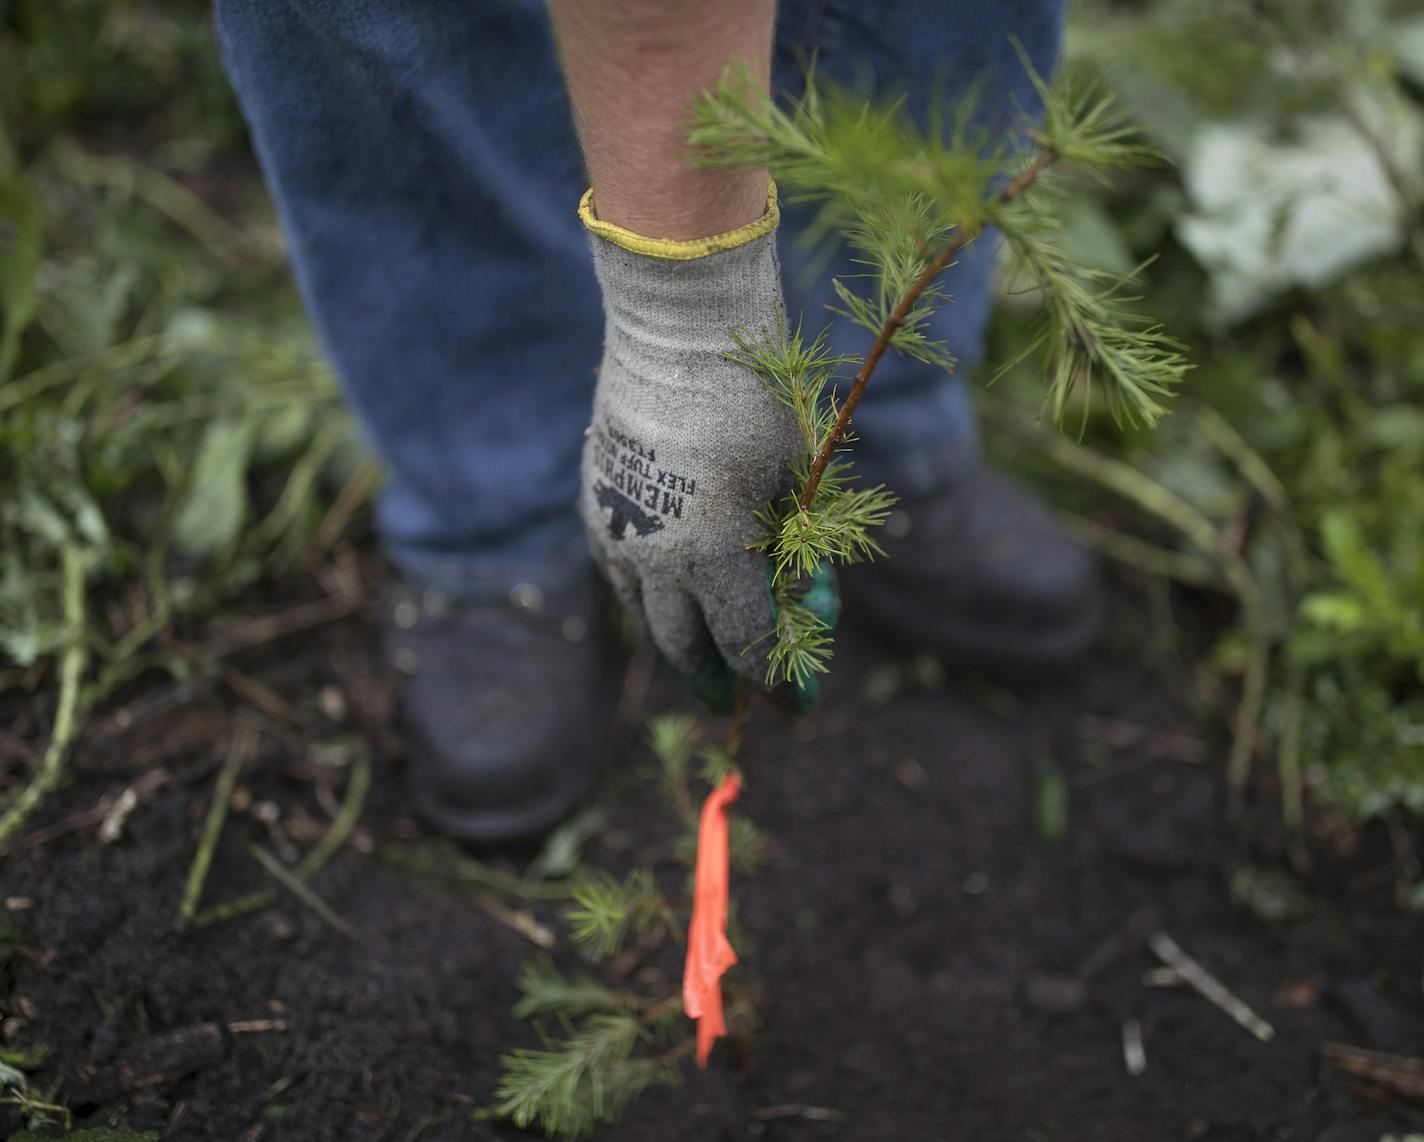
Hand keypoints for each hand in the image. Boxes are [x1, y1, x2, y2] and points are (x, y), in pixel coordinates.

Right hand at [579, 188, 797, 686]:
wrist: (678, 328)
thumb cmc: (755, 397)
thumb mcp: (793, 476)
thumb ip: (794, 547)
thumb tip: (800, 599)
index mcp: (716, 557)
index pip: (750, 647)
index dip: (779, 684)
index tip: (799, 704)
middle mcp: (658, 559)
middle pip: (688, 647)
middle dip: (720, 678)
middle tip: (741, 693)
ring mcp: (619, 533)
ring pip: (644, 616)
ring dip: (676, 642)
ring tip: (700, 654)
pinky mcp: (597, 504)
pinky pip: (618, 572)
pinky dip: (646, 595)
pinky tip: (665, 592)